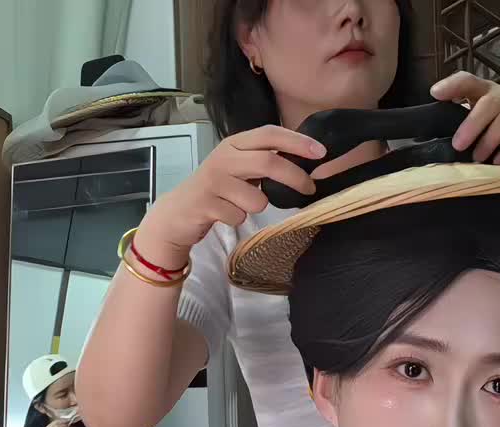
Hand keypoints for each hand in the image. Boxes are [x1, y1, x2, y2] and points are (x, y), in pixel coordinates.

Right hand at [134, 126, 327, 265]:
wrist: (179, 211)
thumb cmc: (218, 189)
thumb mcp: (240, 168)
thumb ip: (265, 161)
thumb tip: (306, 163)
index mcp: (235, 143)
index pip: (269, 134)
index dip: (297, 141)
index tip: (320, 152)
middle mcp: (224, 157)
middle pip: (268, 162)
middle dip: (295, 177)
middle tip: (310, 189)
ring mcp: (213, 180)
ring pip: (257, 198)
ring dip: (257, 206)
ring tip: (240, 205)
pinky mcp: (206, 203)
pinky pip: (239, 216)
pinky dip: (238, 219)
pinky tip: (223, 214)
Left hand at [431, 71, 499, 165]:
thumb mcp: (486, 122)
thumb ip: (466, 124)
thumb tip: (436, 141)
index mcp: (487, 93)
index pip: (469, 80)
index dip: (453, 84)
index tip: (435, 93)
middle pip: (489, 101)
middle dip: (472, 123)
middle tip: (458, 145)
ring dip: (491, 138)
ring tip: (478, 158)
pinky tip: (499, 161)